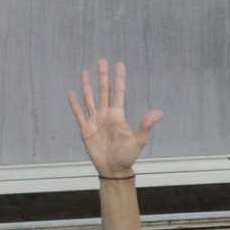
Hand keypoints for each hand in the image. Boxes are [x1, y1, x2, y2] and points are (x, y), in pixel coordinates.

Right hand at [68, 60, 162, 177]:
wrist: (114, 168)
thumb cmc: (127, 155)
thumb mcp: (138, 140)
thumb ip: (145, 125)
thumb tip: (158, 113)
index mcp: (118, 115)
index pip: (118, 92)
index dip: (118, 78)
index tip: (119, 64)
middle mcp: (106, 115)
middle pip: (103, 91)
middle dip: (103, 76)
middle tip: (102, 60)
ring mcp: (95, 120)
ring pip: (90, 99)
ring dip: (87, 86)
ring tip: (85, 71)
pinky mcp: (85, 129)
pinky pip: (79, 114)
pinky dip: (75, 104)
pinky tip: (71, 93)